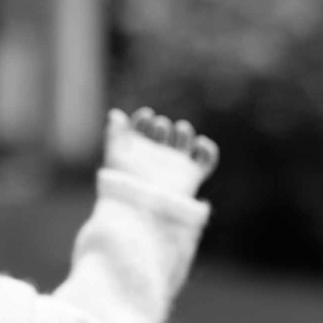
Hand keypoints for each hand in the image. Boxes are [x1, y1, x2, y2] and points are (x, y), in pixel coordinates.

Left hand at [103, 106, 218, 197]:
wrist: (142, 209)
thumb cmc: (125, 185)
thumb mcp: (115, 157)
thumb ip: (115, 134)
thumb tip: (115, 113)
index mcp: (136, 152)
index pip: (143, 129)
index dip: (145, 120)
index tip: (145, 117)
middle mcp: (156, 158)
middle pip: (164, 132)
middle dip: (162, 126)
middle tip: (159, 128)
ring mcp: (174, 166)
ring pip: (184, 141)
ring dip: (184, 131)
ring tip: (179, 130)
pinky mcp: (191, 177)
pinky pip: (206, 160)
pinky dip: (208, 149)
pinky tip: (199, 143)